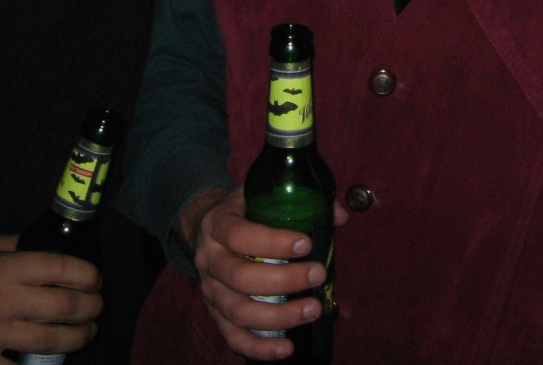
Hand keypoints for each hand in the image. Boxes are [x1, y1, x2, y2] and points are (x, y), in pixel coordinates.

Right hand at [0, 236, 102, 364]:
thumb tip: (48, 250)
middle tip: (96, 309)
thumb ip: (14, 248)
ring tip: (84, 334)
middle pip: (63, 307)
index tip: (96, 279)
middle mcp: (0, 301)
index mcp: (3, 268)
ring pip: (47, 342)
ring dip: (76, 339)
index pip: (61, 268)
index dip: (88, 275)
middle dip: (90, 308)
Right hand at [178, 187, 345, 360]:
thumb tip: (338, 216)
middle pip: (242, 278)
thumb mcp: (259, 194)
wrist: (204, 228)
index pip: (239, 236)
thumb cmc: (241, 211)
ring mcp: (210, 291)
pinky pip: (233, 337)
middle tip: (318, 275)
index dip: (273, 242)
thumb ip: (298, 198)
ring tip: (314, 309)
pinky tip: (287, 348)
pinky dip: (260, 348)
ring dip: (280, 316)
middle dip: (285, 280)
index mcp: (217, 225)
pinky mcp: (215, 314)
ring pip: (240, 312)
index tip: (306, 244)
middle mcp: (209, 260)